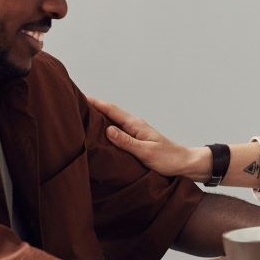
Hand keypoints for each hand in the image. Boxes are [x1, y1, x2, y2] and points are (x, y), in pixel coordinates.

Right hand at [90, 96, 209, 180]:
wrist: (184, 163)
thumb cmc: (167, 159)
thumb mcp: (145, 152)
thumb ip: (127, 142)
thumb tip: (107, 129)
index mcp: (135, 125)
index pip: (111, 110)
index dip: (95, 103)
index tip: (79, 96)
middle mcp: (134, 125)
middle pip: (110, 112)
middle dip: (93, 107)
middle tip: (74, 104)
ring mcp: (135, 131)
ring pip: (113, 121)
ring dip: (99, 117)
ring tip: (82, 116)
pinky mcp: (136, 139)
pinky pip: (117, 130)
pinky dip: (106, 127)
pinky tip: (99, 132)